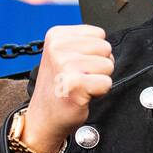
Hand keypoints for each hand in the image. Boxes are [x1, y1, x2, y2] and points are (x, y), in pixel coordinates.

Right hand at [22, 24, 114, 152]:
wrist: (43, 119)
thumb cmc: (57, 88)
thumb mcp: (62, 55)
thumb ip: (82, 43)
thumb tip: (106, 44)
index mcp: (55, 36)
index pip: (99, 34)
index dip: (94, 53)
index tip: (76, 66)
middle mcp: (58, 47)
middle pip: (106, 48)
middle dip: (98, 66)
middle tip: (79, 78)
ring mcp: (65, 65)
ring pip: (109, 65)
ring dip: (98, 79)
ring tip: (80, 86)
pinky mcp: (74, 84)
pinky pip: (106, 83)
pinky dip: (99, 93)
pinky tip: (82, 95)